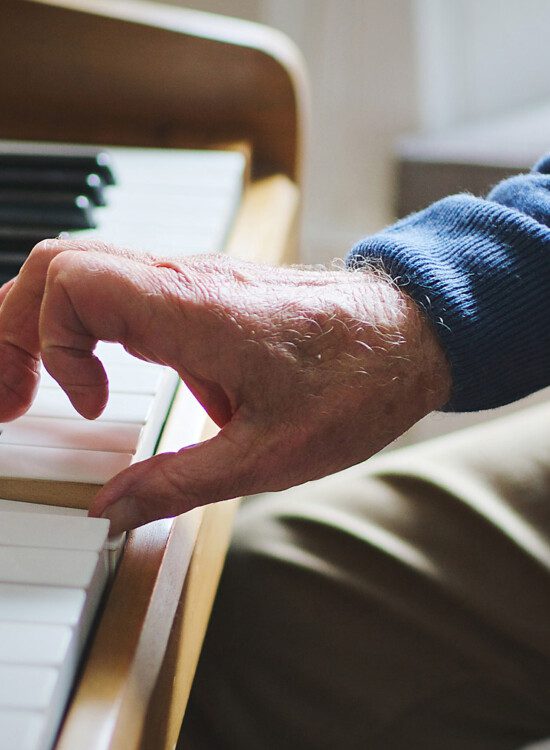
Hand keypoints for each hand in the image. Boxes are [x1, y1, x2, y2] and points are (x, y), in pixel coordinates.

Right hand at [0, 240, 450, 531]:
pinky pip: (120, 287)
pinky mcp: (203, 290)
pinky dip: (87, 326)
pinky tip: (105, 377)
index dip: (50, 347)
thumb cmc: (354, 382)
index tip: (85, 409)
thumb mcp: (264, 455)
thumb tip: (110, 512)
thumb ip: (176, 485)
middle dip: (14, 331)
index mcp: (188, 308)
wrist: (408, 335)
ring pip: (82, 270)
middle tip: (9, 400)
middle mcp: (180, 278)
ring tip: (36, 387)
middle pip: (55, 266)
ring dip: (44, 325)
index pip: (65, 284)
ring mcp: (190, 277)